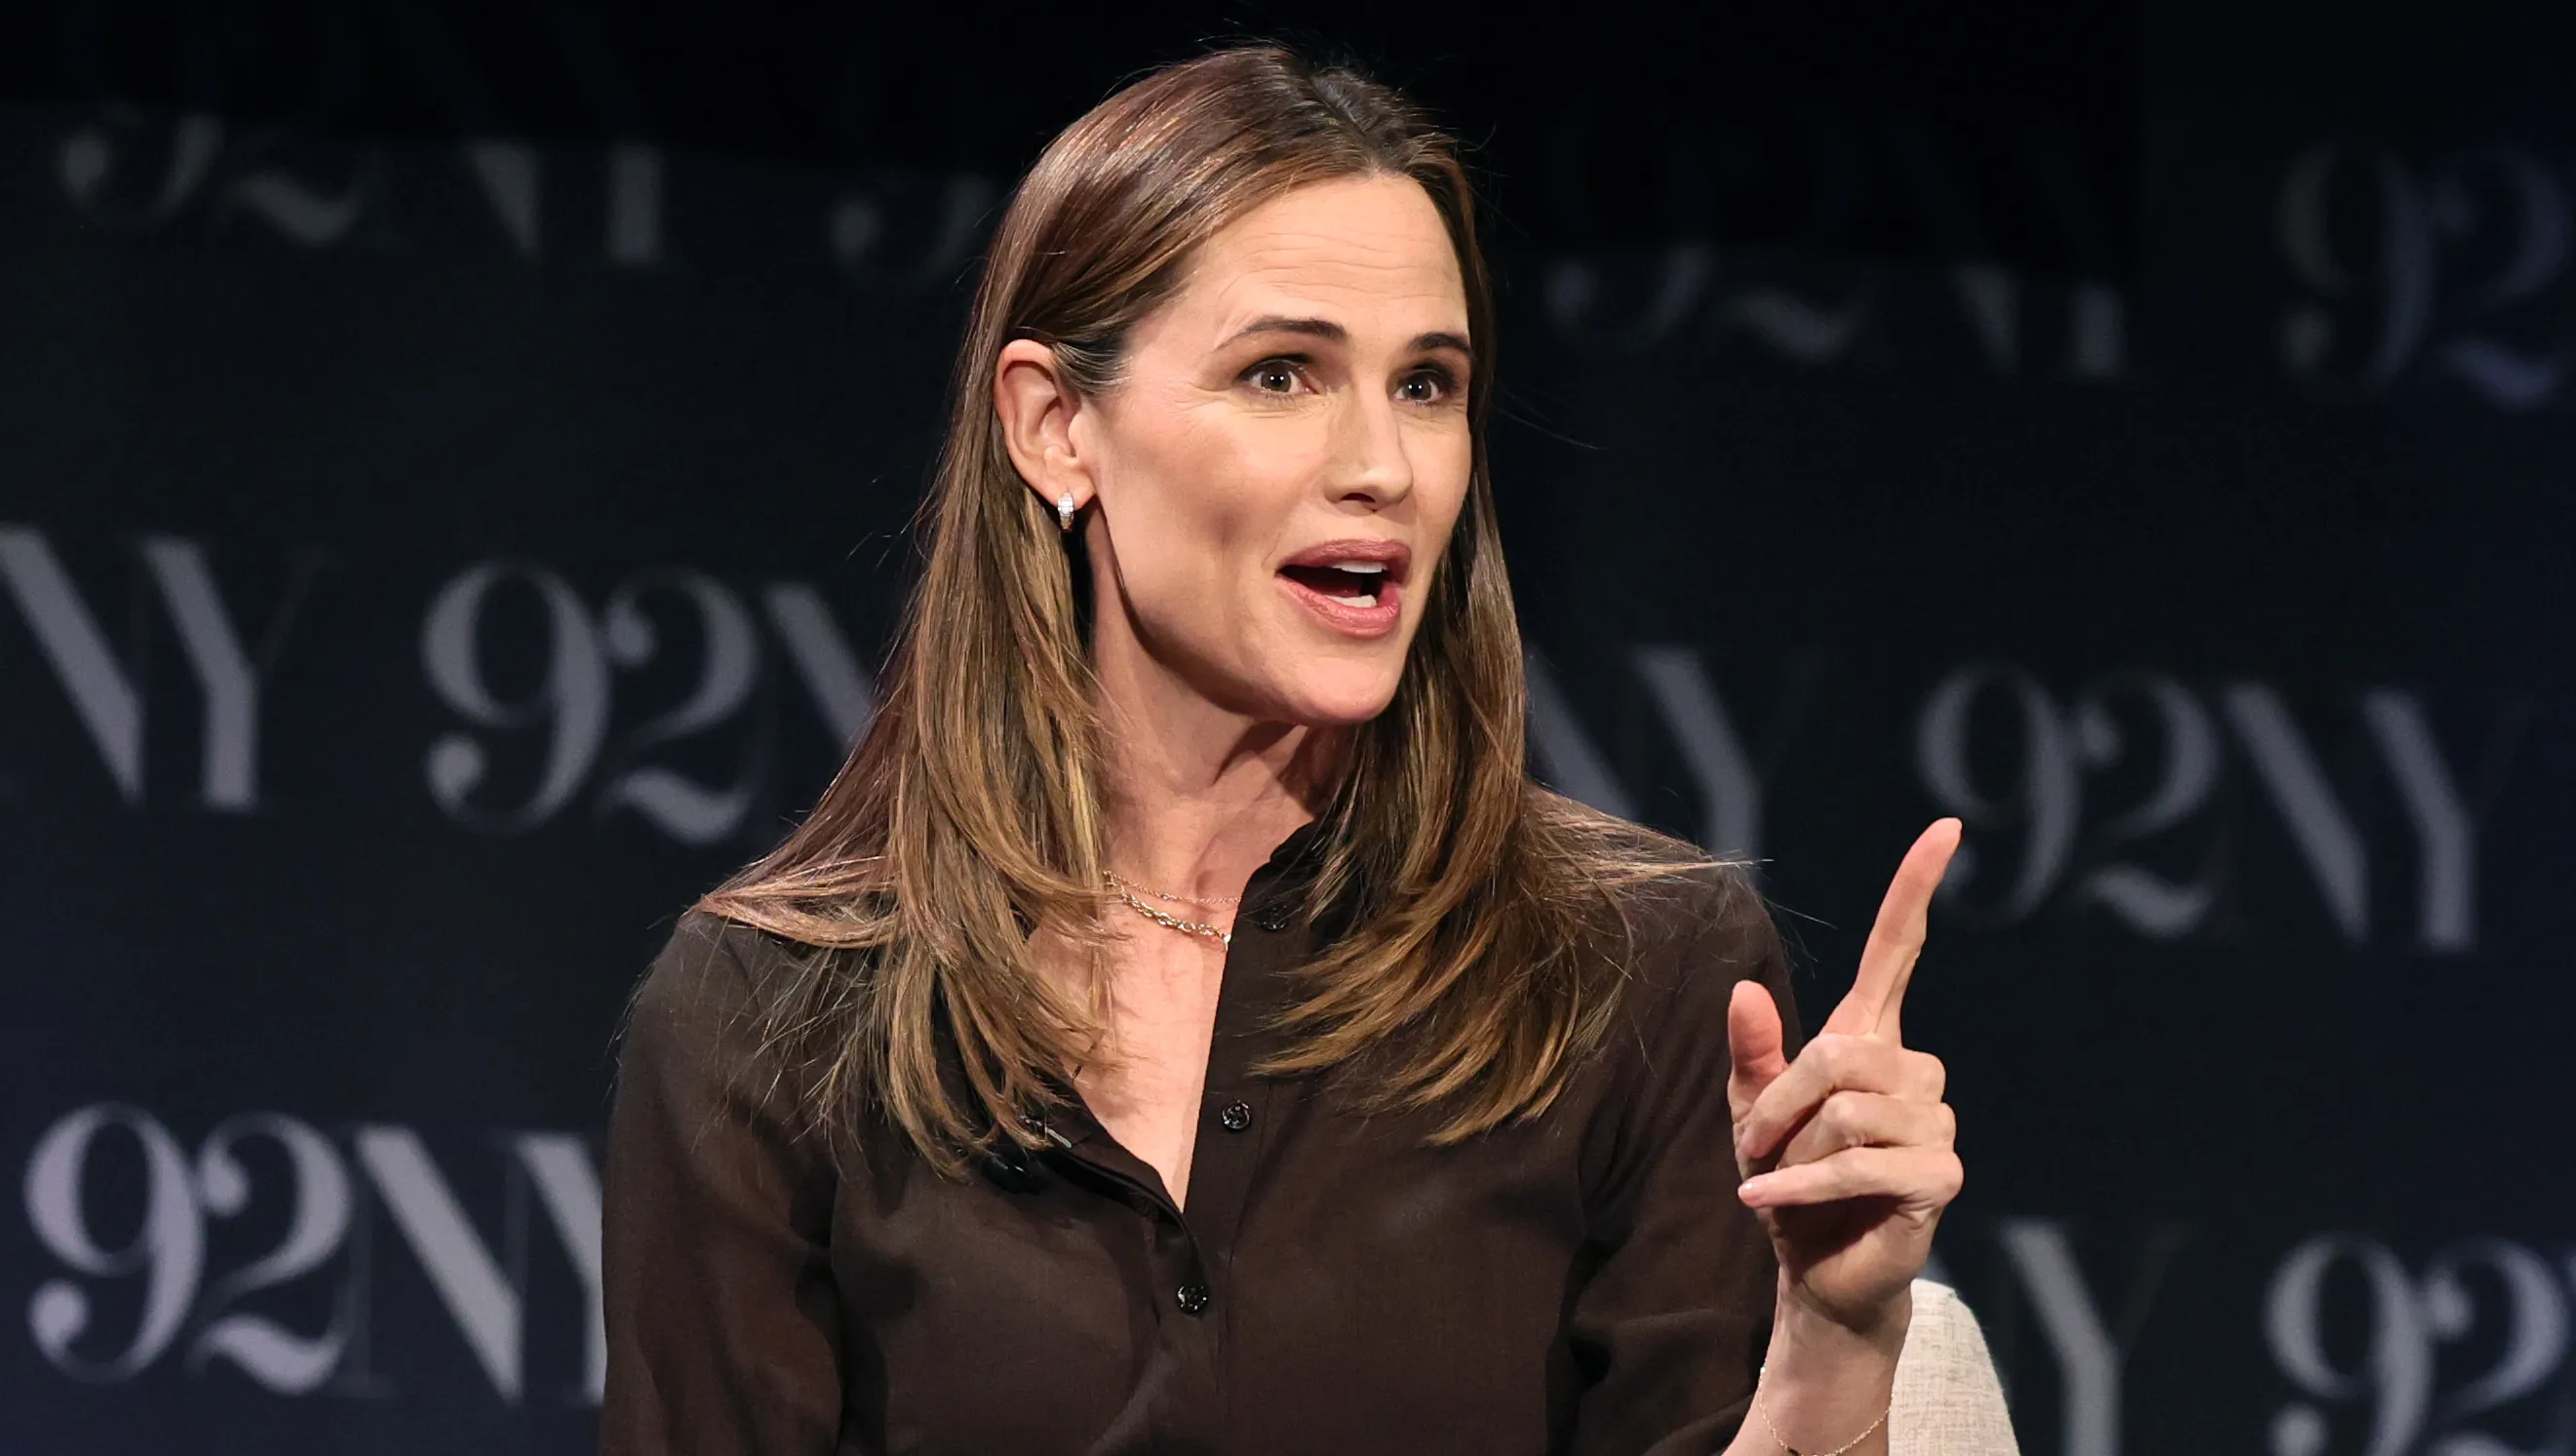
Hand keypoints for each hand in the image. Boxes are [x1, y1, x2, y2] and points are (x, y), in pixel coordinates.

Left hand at [1726, 819, 1964, 1335]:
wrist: (1816, 1270)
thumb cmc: (1789, 1180)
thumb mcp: (1753, 1111)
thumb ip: (1753, 1053)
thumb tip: (1745, 989)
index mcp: (1873, 1041)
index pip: (1898, 951)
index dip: (1915, 890)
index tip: (1946, 829)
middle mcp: (1915, 1071)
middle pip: (1840, 1051)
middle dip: (1780, 1100)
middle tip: (1753, 1146)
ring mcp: (1935, 1122)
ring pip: (1846, 1109)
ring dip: (1790, 1147)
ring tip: (1772, 1179)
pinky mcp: (1938, 1175)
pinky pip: (1856, 1162)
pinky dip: (1799, 1184)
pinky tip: (1764, 1201)